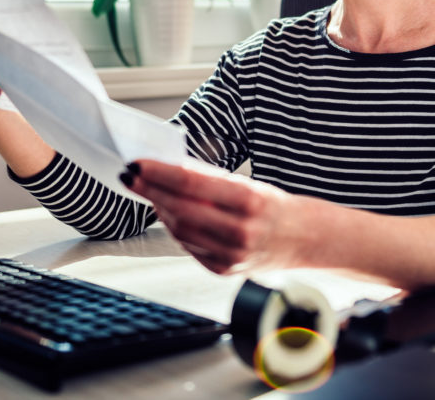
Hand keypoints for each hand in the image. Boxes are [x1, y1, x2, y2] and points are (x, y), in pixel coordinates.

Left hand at [125, 159, 309, 274]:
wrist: (305, 241)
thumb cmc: (275, 207)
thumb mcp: (249, 185)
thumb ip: (211, 180)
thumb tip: (170, 169)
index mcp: (249, 201)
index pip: (191, 183)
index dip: (158, 173)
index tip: (137, 164)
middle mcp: (239, 231)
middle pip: (179, 207)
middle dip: (150, 189)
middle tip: (130, 175)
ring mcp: (230, 256)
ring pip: (179, 228)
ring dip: (159, 208)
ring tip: (150, 191)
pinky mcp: (223, 271)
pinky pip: (188, 246)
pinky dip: (175, 228)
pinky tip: (170, 213)